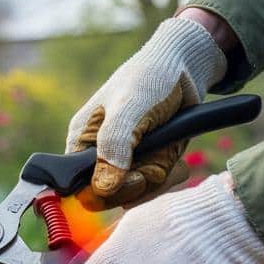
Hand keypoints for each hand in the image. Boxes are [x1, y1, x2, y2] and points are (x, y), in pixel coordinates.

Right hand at [68, 14, 227, 207]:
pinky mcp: (149, 162)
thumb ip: (112, 147)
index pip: (76, 184)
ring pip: (134, 193)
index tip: (126, 180)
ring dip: (154, 178)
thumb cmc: (149, 79)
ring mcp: (126, 160)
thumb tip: (102, 188)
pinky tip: (175, 158)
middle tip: (152, 167)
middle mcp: (100, 154)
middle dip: (133, 186)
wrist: (187, 67)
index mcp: (82, 140)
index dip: (99, 192)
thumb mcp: (128, 110)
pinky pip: (153, 185)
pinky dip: (168, 176)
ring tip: (167, 153)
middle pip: (107, 196)